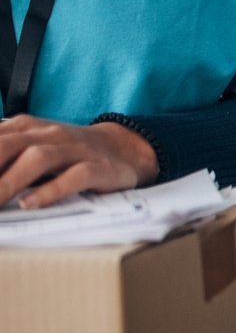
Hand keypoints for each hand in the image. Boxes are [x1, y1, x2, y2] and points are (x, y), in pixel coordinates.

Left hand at [0, 114, 158, 207]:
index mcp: (29, 127)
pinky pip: (74, 177)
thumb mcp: (34, 145)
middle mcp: (50, 135)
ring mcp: (76, 150)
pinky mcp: (99, 168)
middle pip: (9, 145)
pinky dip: (50, 191)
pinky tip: (31, 204)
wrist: (126, 148)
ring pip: (39, 159)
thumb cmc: (70, 153)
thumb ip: (7, 152)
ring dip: (10, 182)